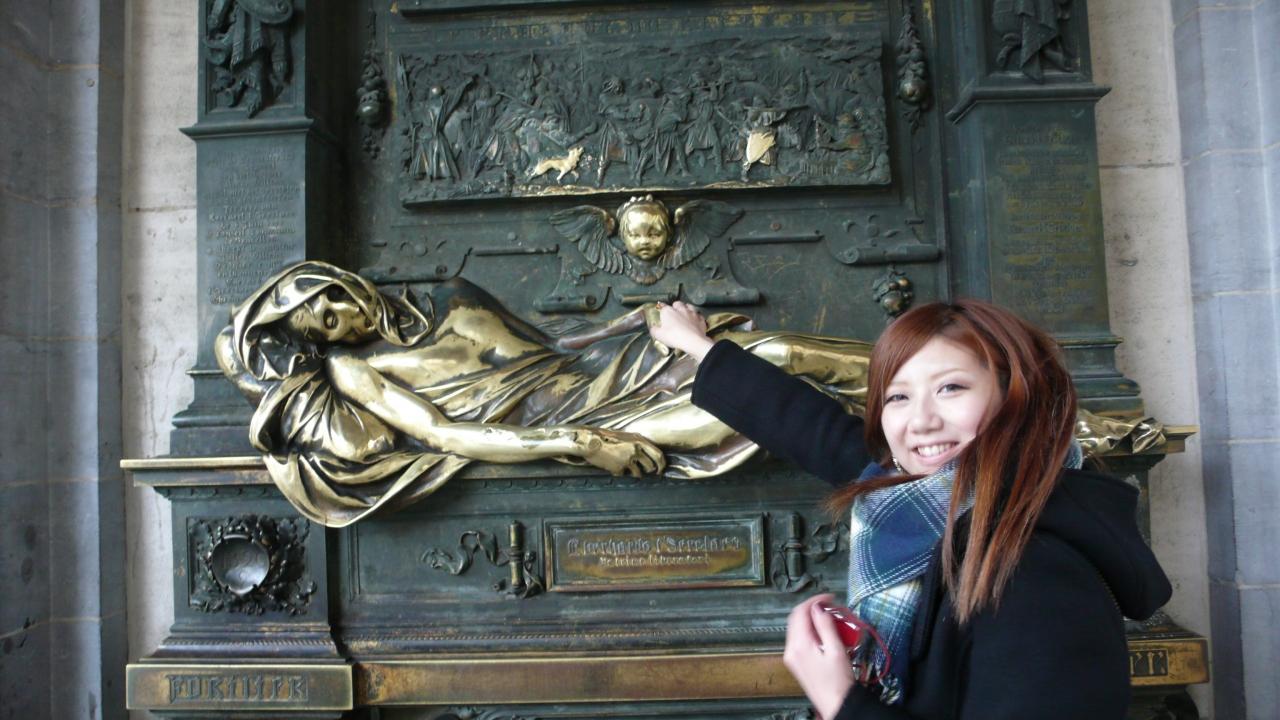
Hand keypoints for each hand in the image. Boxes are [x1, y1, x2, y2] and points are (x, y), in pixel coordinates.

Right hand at [579, 429, 665, 476]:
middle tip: (647, 472)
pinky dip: (620, 472)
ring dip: (635, 474)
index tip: (661, 469)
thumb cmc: (607, 437)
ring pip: (638, 473)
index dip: (662, 463)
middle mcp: (635, 450)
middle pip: (650, 466)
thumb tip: (645, 454)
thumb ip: (637, 444)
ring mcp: (627, 459)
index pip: (658, 454)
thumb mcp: (626, 436)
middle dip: (650, 471)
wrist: (590, 441)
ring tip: (629, 469)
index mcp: (639, 440)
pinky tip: (614, 465)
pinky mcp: (619, 468)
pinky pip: (624, 474)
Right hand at [646, 301, 714, 360]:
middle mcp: (680, 309)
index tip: (660, 313)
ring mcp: (692, 313)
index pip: (662, 306)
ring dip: (686, 309)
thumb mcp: (658, 335)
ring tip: (685, 314)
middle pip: (677, 303)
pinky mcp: (700, 319)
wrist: (693, 341)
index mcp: (668, 311)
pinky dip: (696, 317)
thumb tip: (653, 327)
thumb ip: (654, 330)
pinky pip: (698, 315)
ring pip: (689, 306)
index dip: (661, 309)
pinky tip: (694, 321)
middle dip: (675, 307)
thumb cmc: (674, 337)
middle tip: (673, 313)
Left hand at [783, 594, 855, 719]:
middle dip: (812, 609)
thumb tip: (818, 607)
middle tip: (830, 607)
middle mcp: (790, 649)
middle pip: (796, 618)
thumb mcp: (836, 650)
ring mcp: (791, 656)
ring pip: (797, 628)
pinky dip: (810, 631)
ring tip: (830, 619)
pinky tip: (824, 634)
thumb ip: (825, 625)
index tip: (830, 598)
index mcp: (799, 645)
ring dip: (811, 620)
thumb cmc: (839, 681)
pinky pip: (799, 639)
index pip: (800, 612)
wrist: (837, 705)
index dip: (815, 600)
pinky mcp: (795, 662)